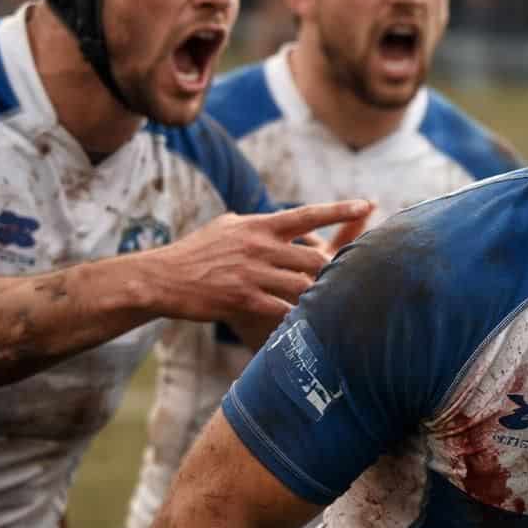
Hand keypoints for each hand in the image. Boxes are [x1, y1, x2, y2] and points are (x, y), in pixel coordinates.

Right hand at [139, 200, 371, 333]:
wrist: (161, 278)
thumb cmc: (196, 251)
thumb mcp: (226, 226)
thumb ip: (256, 224)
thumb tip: (277, 220)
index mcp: (259, 225)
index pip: (307, 214)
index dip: (339, 210)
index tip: (365, 204)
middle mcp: (259, 246)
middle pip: (314, 258)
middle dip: (329, 272)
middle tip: (343, 280)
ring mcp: (252, 273)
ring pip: (303, 285)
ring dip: (318, 296)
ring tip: (331, 303)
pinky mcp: (244, 299)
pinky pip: (283, 309)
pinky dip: (298, 316)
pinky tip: (306, 322)